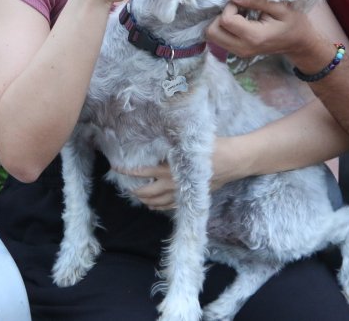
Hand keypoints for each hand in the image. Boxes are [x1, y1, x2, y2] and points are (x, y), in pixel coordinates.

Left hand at [118, 139, 242, 210]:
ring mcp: (182, 194)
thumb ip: (173, 145)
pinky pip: (171, 207)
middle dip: (135, 191)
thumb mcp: (189, 142)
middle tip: (128, 187)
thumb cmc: (211, 148)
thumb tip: (159, 140)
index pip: (143, 172)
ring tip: (139, 197)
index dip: (128, 171)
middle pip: (147, 193)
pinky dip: (160, 207)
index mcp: (170, 169)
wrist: (233, 161)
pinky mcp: (191, 198)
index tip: (115, 168)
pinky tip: (156, 206)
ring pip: (157, 204)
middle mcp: (173, 184)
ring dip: (146, 201)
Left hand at [205, 0, 322, 58]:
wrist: (298, 43)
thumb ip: (256, 0)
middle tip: (238, 8)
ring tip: (239, 14)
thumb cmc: (293, 23)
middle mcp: (242, 48)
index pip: (225, 20)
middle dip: (221, 15)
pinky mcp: (236, 51)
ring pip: (213, 35)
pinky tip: (240, 20)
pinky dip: (224, 27)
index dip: (231, 6)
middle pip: (212, 31)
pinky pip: (219, 38)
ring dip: (221, 21)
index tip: (244, 2)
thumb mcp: (280, 8)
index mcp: (253, 37)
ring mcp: (238, 52)